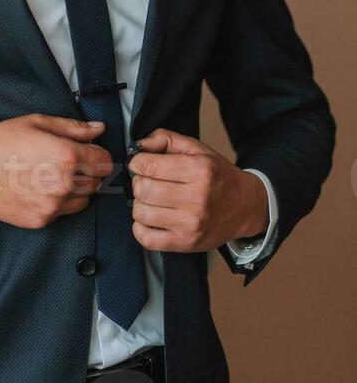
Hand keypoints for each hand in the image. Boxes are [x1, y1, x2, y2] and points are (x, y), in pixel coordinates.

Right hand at [0, 114, 112, 228]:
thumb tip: (98, 129)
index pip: (104, 162)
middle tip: (65, 161)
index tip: (89, 152)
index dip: (98, 155)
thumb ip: (73, 128)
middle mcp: (64, 184)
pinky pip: (63, 213)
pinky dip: (58, 202)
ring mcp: (53, 205)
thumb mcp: (37, 123)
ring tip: (51, 175)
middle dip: (87, 171)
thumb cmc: (0, 141)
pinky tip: (39, 188)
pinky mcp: (41, 220)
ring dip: (75, 189)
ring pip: (83, 199)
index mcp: (67, 156)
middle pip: (96, 182)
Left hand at [128, 127, 268, 252]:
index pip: (149, 166)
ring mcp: (191, 224)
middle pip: (143, 189)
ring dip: (140, 203)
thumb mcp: (197, 149)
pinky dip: (140, 228)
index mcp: (200, 170)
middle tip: (147, 181)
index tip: (140, 163)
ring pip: (141, 212)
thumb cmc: (218, 176)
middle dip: (139, 182)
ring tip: (152, 199)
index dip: (138, 162)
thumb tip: (138, 145)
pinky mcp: (186, 243)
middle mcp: (196, 198)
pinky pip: (147, 238)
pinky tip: (151, 218)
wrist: (246, 207)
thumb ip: (166, 139)